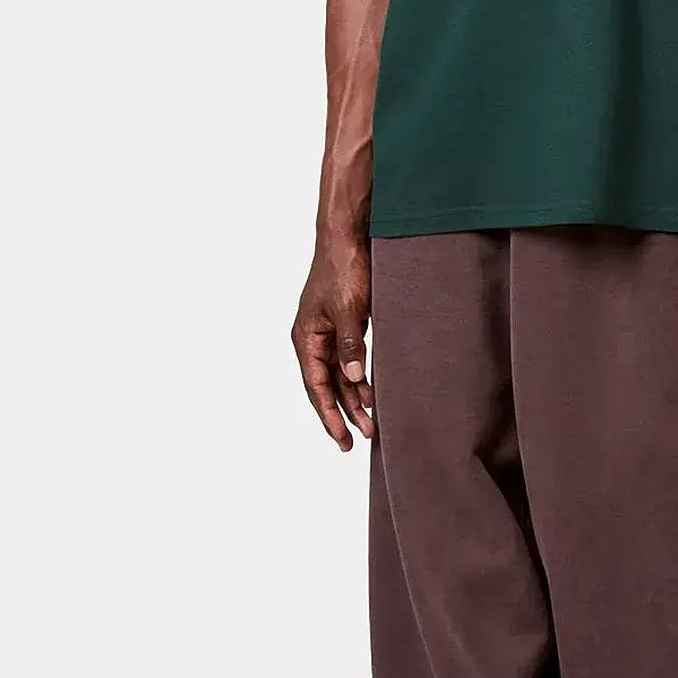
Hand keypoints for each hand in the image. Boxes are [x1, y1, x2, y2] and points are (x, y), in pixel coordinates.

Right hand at [292, 236, 374, 449]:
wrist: (348, 237)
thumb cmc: (343, 269)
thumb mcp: (348, 310)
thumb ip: (350, 346)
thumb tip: (353, 379)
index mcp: (306, 338)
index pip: (316, 387)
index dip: (329, 415)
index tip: (342, 439)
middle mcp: (313, 340)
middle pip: (326, 387)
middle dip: (344, 413)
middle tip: (361, 440)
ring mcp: (328, 333)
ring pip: (340, 376)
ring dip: (354, 398)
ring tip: (372, 423)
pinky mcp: (344, 326)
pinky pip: (349, 360)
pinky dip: (360, 377)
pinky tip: (371, 392)